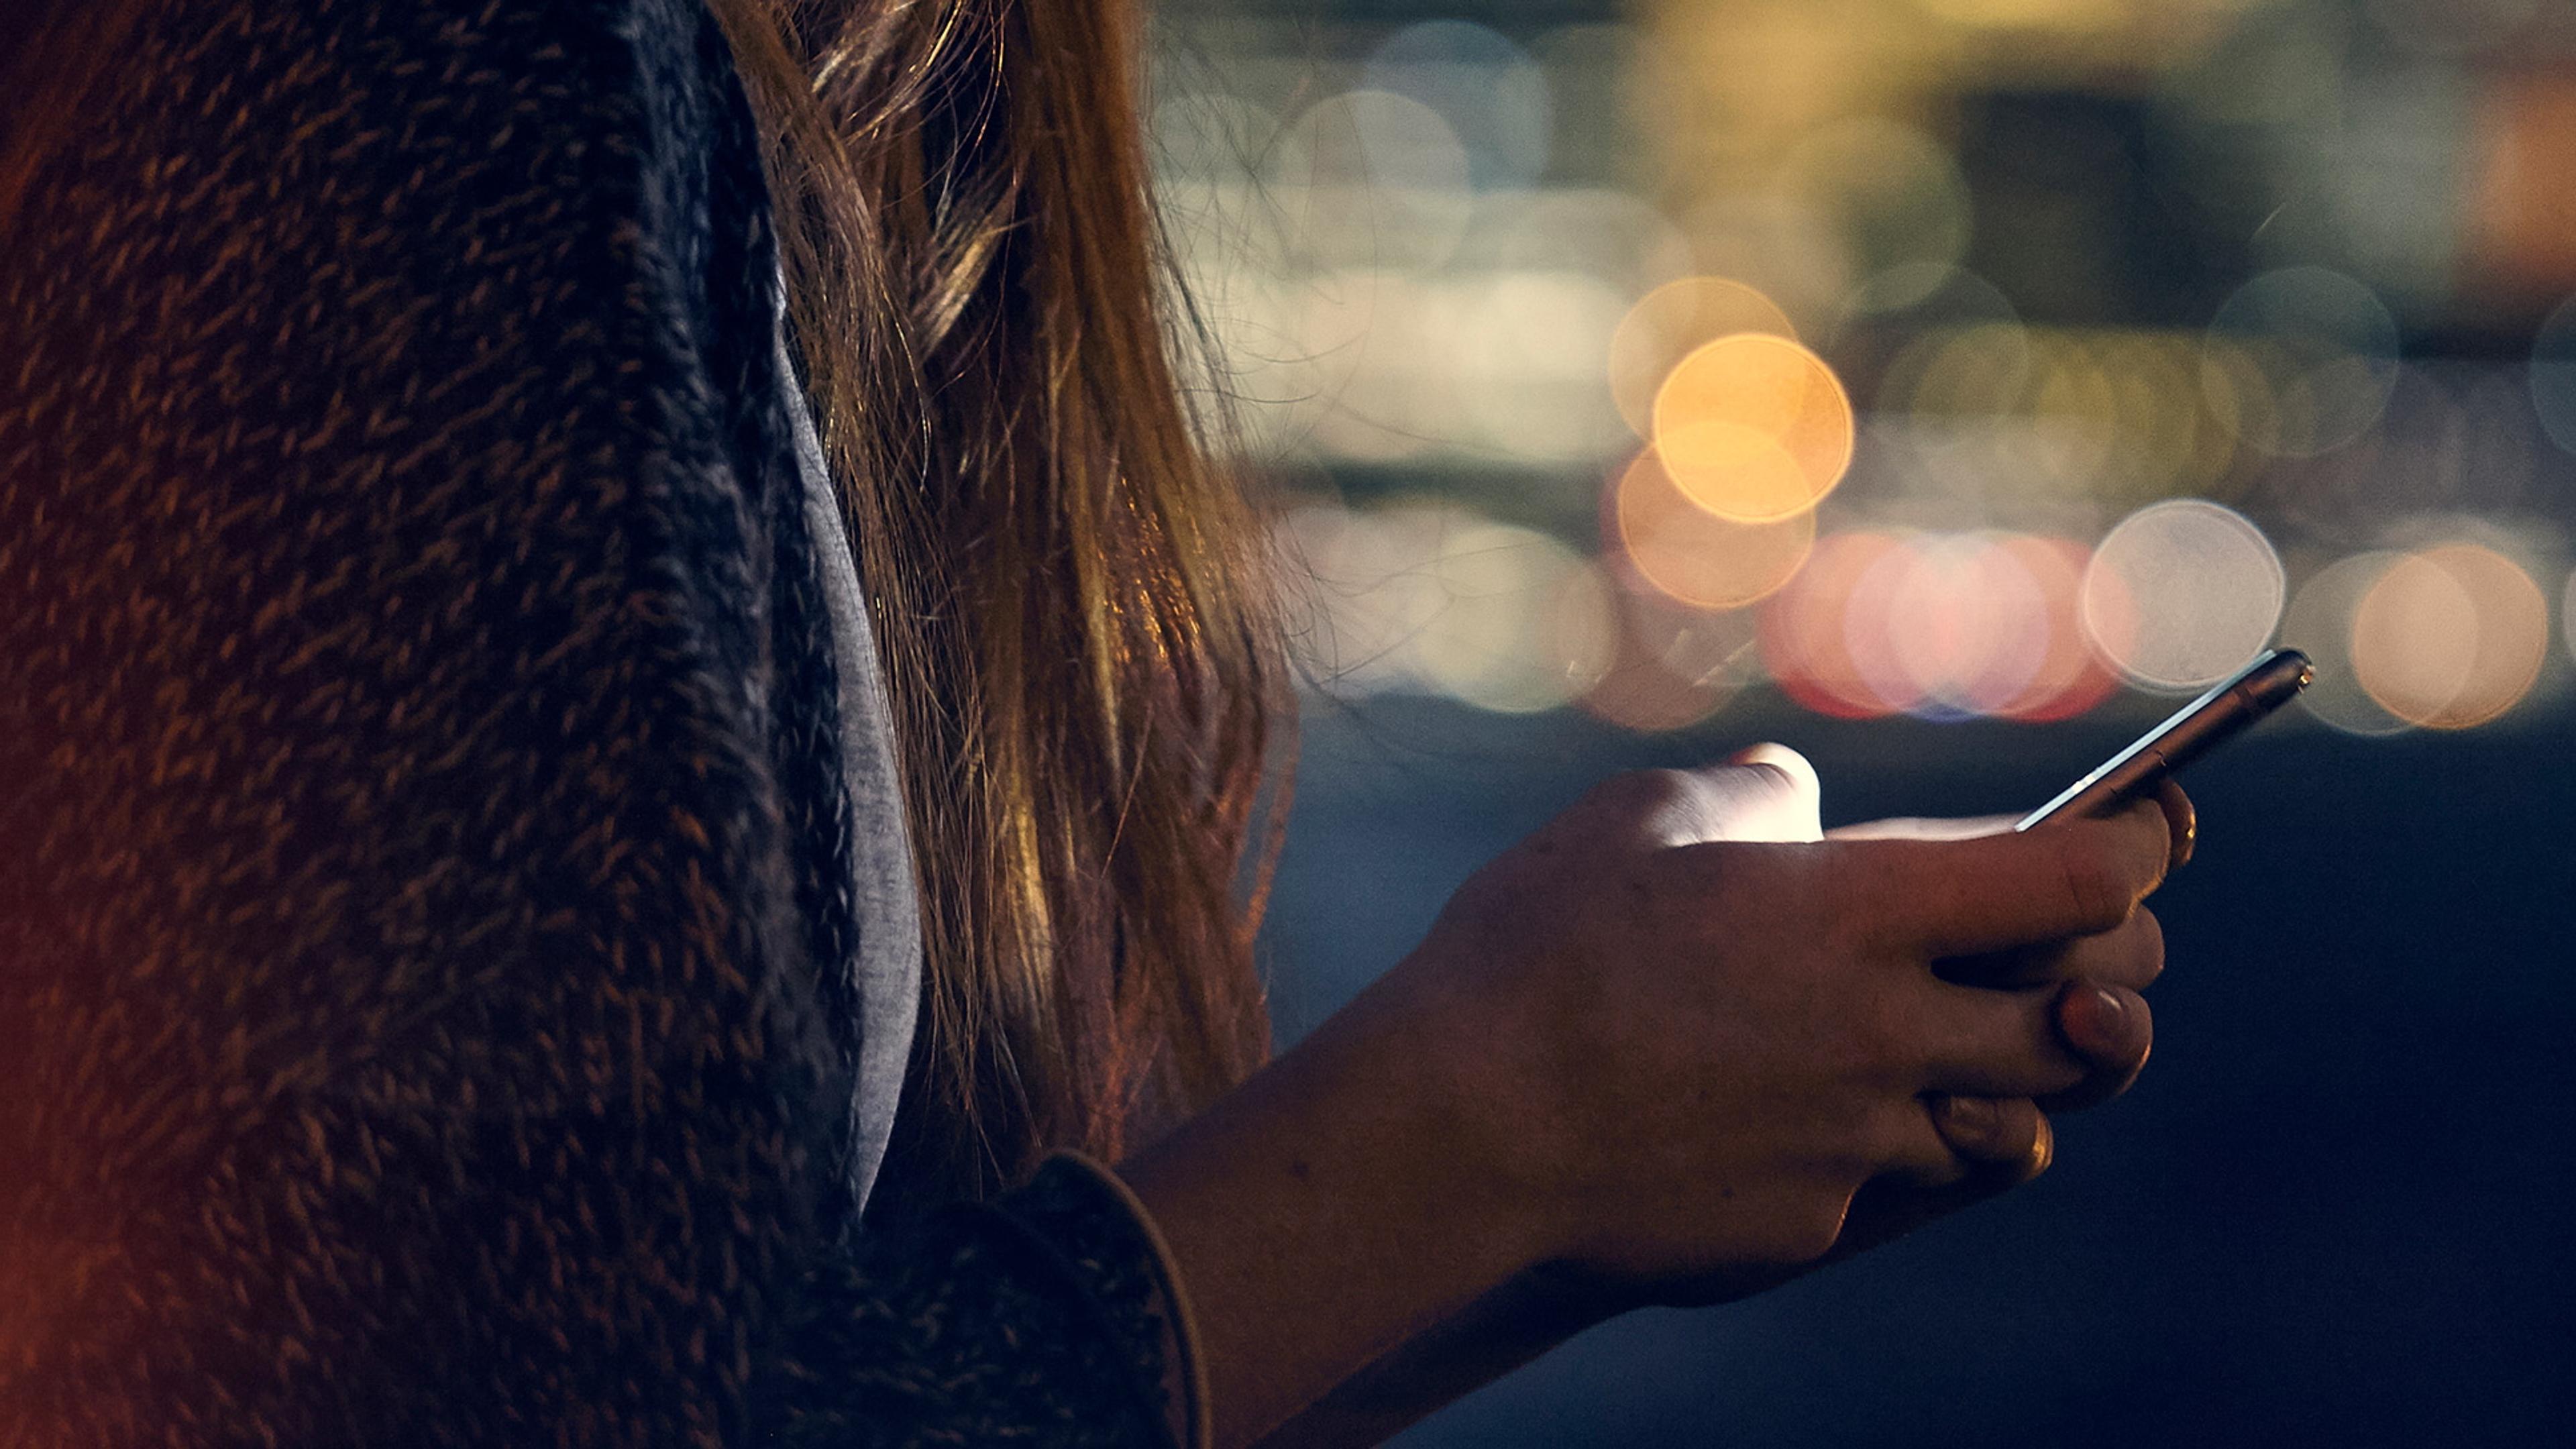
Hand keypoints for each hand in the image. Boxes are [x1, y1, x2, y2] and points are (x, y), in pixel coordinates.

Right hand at [1383, 745, 2180, 1310]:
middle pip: (2096, 1015)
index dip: (2137, 846)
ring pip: (2024, 1118)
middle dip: (2116, 969)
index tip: (2145, 826)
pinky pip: (1914, 1186)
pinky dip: (1909, 1143)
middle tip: (2086, 939)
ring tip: (1978, 1031)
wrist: (1456, 1143)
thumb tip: (1798, 792)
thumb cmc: (1527, 960)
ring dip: (2022, 1069)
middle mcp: (1887, 1035)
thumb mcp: (1632, 821)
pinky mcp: (1818, 1229)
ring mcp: (1860, 1146)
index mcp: (1856, 913)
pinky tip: (1847, 1111)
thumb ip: (1747, 794)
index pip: (2083, 882)